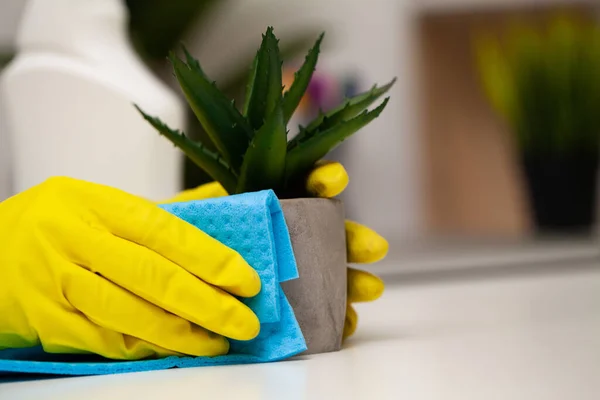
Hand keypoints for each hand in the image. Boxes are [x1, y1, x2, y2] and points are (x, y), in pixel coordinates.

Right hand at [0, 177, 260, 359]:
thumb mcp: (98, 203)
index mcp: (97, 204)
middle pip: (154, 277)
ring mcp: (57, 282)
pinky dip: (142, 349)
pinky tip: (172, 351)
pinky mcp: (44, 319)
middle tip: (245, 322)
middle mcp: (76, 240)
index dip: (211, 259)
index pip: (166, 232)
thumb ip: (157, 214)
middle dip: (208, 304)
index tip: (246, 280)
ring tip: (217, 343)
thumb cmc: (55, 224)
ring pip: (129, 314)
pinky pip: (102, 340)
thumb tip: (219, 209)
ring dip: (180, 335)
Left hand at [164, 161, 386, 339]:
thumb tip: (207, 204)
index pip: (301, 185)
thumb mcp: (194, 217)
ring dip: (353, 280)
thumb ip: (207, 206)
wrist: (177, 276)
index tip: (334, 182)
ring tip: (371, 289)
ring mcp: (291, 271)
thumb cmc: (188, 240)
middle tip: (374, 248)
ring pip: (329, 274)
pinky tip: (345, 323)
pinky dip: (334, 319)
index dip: (322, 180)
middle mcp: (288, 236)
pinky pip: (317, 312)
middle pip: (327, 235)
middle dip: (353, 237)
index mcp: (271, 205)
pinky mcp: (290, 305)